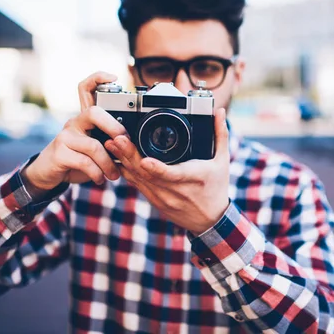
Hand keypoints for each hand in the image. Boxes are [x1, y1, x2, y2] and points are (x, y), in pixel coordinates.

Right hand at [22, 71, 127, 190]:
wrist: (48, 174)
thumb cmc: (76, 159)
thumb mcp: (95, 149)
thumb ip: (110, 143)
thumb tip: (134, 146)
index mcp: (85, 118)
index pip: (86, 89)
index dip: (98, 78)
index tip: (114, 78)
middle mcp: (74, 122)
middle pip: (94, 113)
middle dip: (114, 128)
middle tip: (124, 143)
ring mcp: (65, 136)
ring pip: (94, 145)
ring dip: (108, 164)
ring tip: (114, 175)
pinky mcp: (59, 153)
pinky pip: (85, 162)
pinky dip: (97, 173)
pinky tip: (100, 179)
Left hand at [105, 108, 230, 234]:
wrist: (210, 221)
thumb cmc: (216, 189)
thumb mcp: (222, 162)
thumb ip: (220, 135)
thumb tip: (220, 112)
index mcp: (192, 178)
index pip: (172, 174)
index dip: (157, 168)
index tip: (144, 159)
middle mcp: (175, 191)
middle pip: (148, 174)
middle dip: (130, 155)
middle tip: (117, 139)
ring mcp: (162, 198)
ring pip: (139, 179)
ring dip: (124, 161)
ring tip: (111, 145)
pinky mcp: (154, 201)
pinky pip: (137, 185)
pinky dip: (127, 172)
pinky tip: (116, 159)